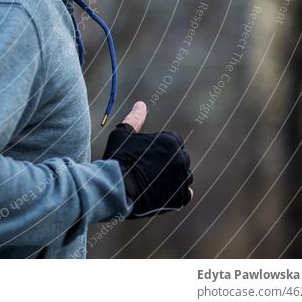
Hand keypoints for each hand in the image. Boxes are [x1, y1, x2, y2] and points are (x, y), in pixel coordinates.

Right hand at [102, 101, 193, 218]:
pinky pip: (185, 194)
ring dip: (172, 177)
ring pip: (183, 176)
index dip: (159, 148)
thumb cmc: (118, 158)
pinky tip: (161, 192)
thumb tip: (140, 104)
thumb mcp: (122, 134)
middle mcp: (181, 158)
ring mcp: (182, 178)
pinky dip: (176, 193)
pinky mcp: (181, 196)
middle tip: (147, 169)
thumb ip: (135, 119)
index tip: (146, 156)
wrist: (116, 187)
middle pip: (180, 158)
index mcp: (171, 140)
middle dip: (168, 162)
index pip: (173, 142)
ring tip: (152, 182)